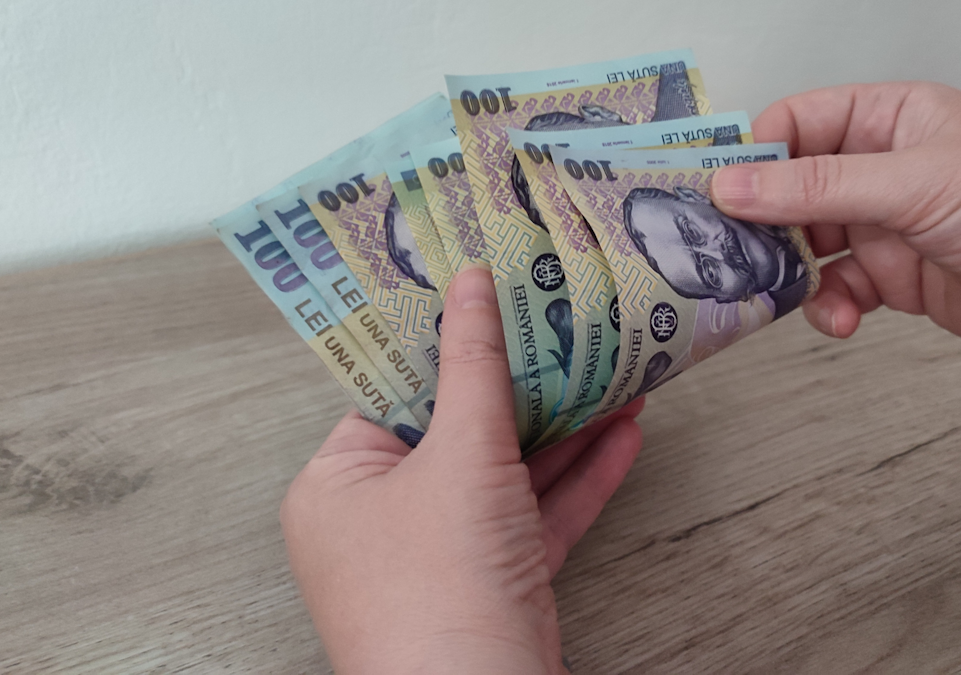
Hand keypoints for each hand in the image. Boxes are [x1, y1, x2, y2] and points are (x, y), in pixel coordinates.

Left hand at [280, 267, 644, 674]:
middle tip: (558, 327)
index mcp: (340, 482)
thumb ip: (473, 365)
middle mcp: (383, 517)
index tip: (482, 294)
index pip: (393, 392)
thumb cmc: (437, 588)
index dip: (442, 342)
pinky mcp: (494, 580)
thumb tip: (471, 286)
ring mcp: (442, 552)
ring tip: (610, 373)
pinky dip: (578, 479)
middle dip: (520, 385)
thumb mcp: (460, 454)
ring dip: (564, 428)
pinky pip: (535, 516)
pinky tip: (620, 436)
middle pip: (458, 428)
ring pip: (506, 473)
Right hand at [711, 82, 960, 389]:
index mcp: (892, 118)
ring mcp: (892, 225)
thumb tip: (734, 185)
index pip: (798, 123)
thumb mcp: (914, 184)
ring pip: (810, 244)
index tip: (712, 191)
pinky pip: (839, 290)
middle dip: (762, 221)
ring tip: (781, 289)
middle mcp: (887, 167)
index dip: (752, 154)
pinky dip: (830, 308)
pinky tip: (841, 319)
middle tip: (728, 250)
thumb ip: (816, 189)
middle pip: (794, 187)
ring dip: (793, 272)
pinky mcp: (901, 278)